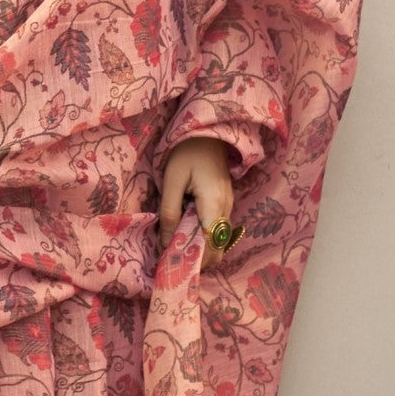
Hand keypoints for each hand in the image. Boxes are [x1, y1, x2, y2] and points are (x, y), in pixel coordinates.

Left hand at [158, 135, 239, 259]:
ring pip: (217, 240)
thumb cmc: (186, 152)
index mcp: (214, 204)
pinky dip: (201, 236)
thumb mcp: (171, 181)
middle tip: (171, 257)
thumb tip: (165, 245)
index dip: (195, 260)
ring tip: (174, 245)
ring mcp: (228, 205)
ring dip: (198, 247)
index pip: (211, 246)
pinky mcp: (224, 202)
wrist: (206, 131)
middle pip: (217, 248)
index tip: (173, 264)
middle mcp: (227, 208)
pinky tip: (183, 231)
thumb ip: (169, 213)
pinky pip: (216, 228)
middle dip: (196, 258)